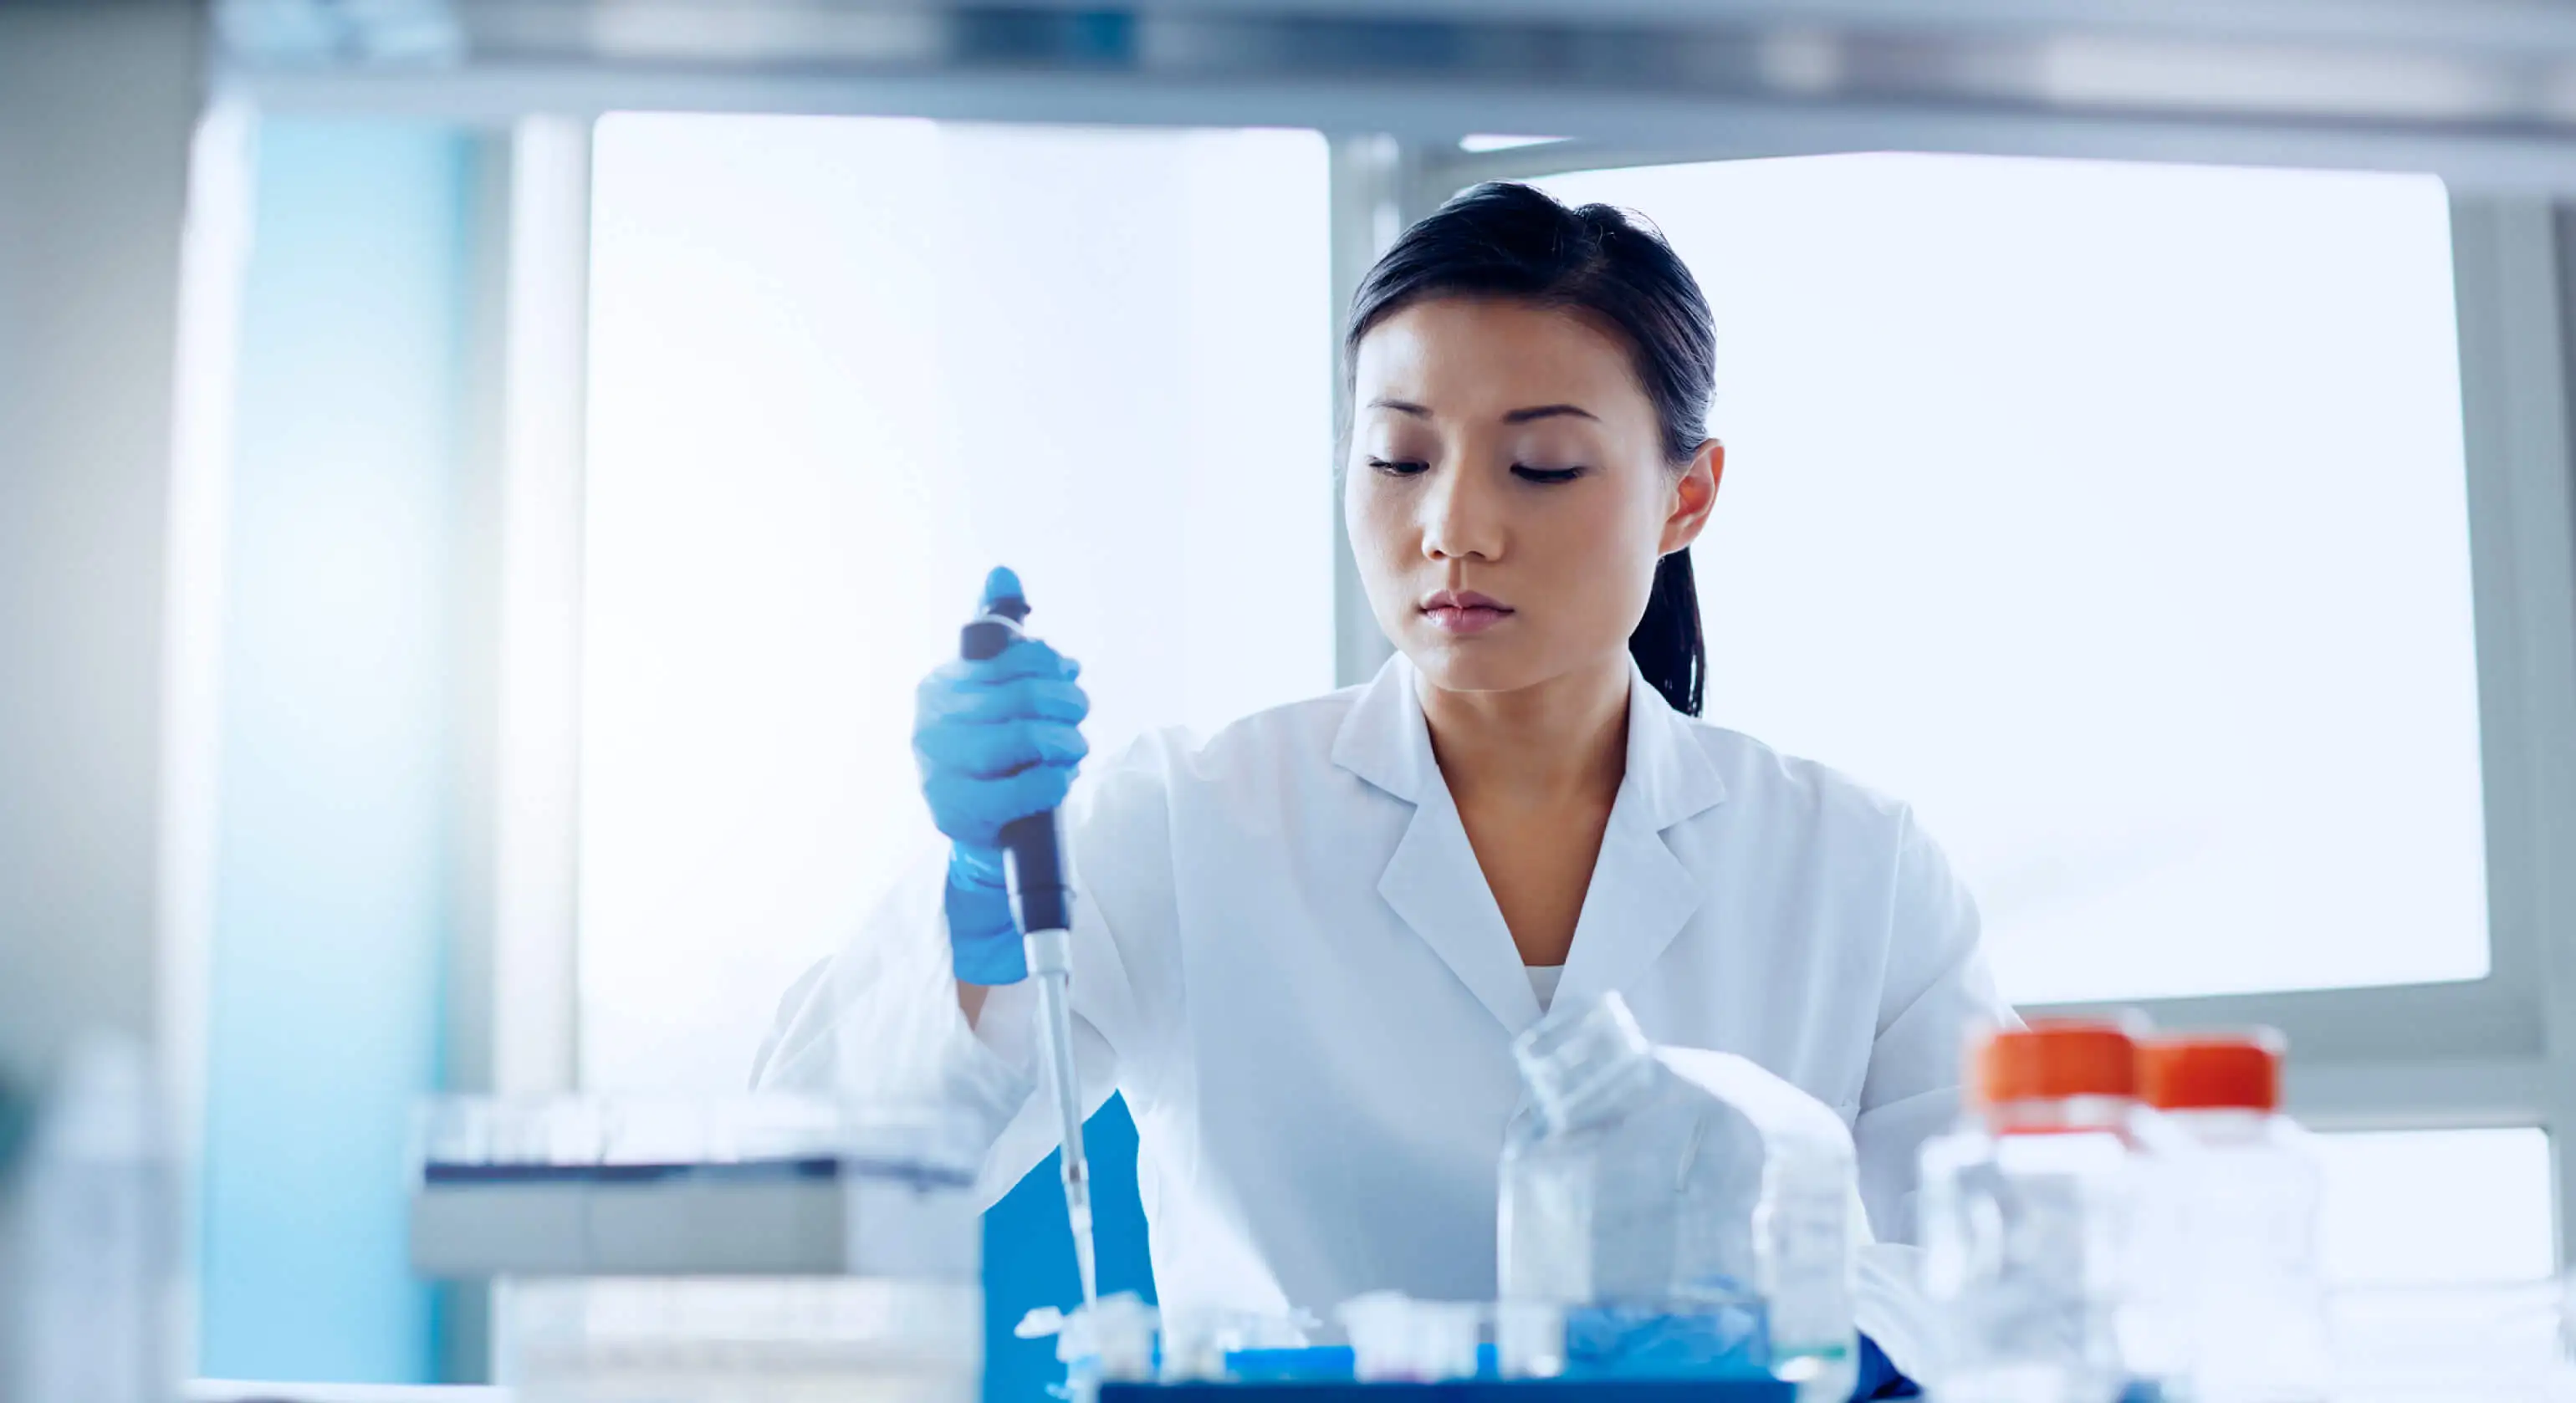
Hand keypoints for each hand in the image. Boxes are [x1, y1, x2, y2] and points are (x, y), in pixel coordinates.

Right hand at [915, 568, 1089, 983]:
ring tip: (1072, 751)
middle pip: (1025, 696)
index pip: (1014, 656)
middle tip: (1079, 718)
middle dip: (1068, 706)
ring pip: (1025, 737)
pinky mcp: (954, 811)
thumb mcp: (997, 691)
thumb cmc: (997, 754)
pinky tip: (1058, 779)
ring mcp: (937, 768)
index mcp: (940, 684)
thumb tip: (1002, 569)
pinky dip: (1054, 781)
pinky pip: (1023, 787)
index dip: (1054, 667)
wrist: (984, 831)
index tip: (1068, 677)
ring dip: (1067, 744)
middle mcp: (930, 721)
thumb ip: (1001, 635)